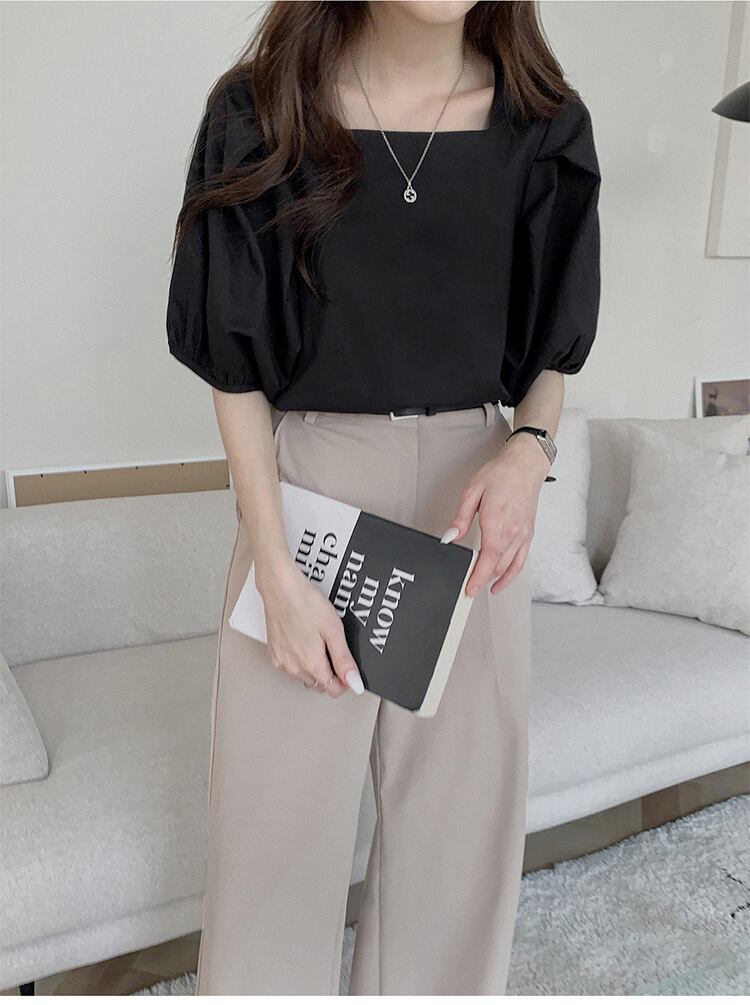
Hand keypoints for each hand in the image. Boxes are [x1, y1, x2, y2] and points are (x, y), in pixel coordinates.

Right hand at [256, 558, 364, 697]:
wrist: (281, 588)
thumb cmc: (306, 603)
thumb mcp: (333, 630)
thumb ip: (344, 660)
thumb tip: (355, 684)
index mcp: (311, 665)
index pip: (333, 690)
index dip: (345, 680)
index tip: (347, 665)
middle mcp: (294, 669)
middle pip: (320, 684)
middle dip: (331, 673)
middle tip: (333, 647)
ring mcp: (282, 662)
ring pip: (305, 676)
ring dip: (315, 667)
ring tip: (317, 640)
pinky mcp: (274, 654)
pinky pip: (292, 666)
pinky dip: (300, 659)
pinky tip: (304, 639)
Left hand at [442, 434, 550, 595]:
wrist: (525, 465)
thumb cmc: (501, 474)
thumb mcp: (472, 491)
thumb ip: (460, 518)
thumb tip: (450, 537)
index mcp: (496, 520)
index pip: (488, 558)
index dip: (478, 577)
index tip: (469, 589)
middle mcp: (513, 531)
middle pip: (497, 566)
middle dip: (481, 580)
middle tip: (467, 588)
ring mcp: (523, 535)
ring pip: (509, 567)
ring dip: (494, 580)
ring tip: (481, 588)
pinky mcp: (528, 535)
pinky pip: (521, 562)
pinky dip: (511, 575)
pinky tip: (501, 581)